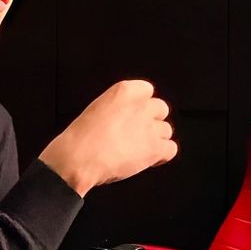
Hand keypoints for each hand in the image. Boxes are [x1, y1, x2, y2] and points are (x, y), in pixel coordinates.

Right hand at [40, 80, 177, 194]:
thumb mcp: (97, 109)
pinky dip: (162, 155)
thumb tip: (125, 119)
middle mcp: (141, 105)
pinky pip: (171, 149)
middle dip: (151, 121)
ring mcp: (150, 127)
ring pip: (166, 130)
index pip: (147, 90)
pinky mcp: (155, 148)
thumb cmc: (81, 138)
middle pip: (160, 109)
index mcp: (124, 91)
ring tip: (139, 149)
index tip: (134, 114)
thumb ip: (117, 108)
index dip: (142, 105)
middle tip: (137, 133)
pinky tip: (149, 160)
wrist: (79, 158)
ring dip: (156, 139)